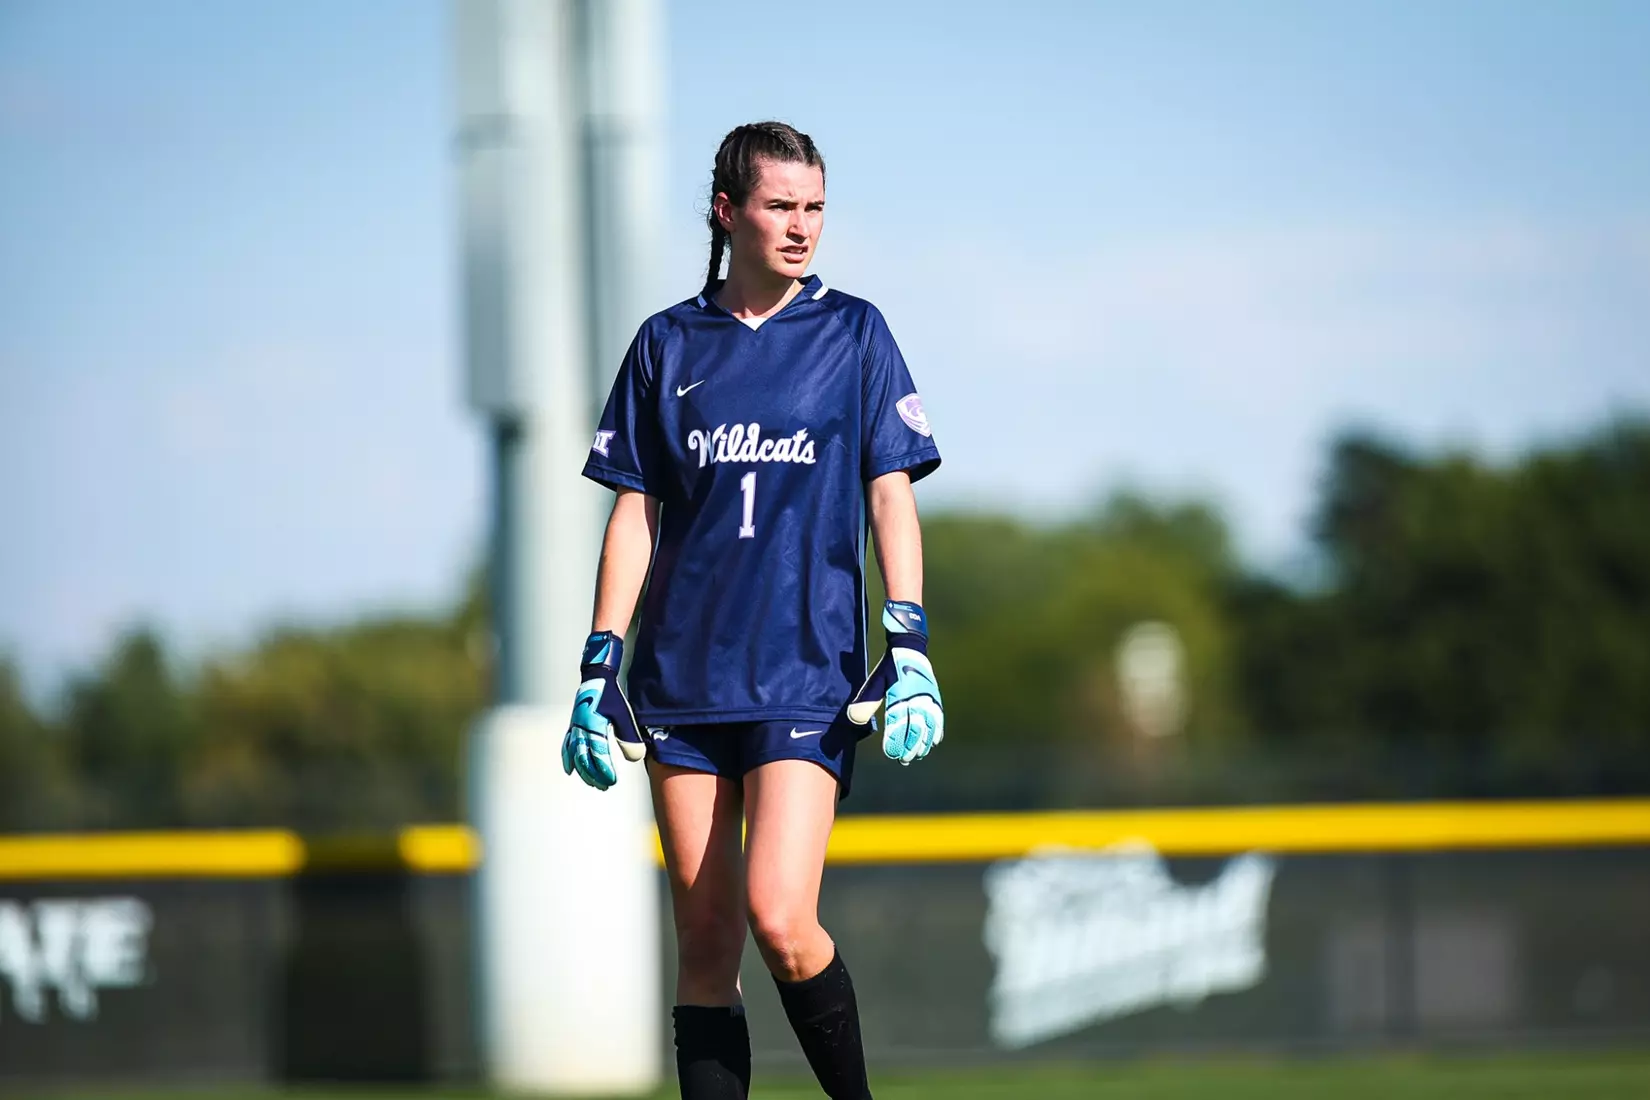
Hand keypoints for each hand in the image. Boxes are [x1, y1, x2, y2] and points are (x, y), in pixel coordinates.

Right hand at [561, 631, 646, 789]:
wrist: (595, 677)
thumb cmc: (611, 695)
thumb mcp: (624, 714)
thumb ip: (629, 736)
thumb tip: (635, 758)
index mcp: (594, 724)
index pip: (598, 754)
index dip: (604, 770)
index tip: (613, 781)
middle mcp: (581, 728)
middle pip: (584, 759)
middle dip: (594, 775)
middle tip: (606, 786)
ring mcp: (574, 727)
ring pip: (575, 755)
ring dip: (583, 771)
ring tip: (594, 783)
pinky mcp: (572, 726)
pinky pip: (567, 746)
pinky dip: (568, 759)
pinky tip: (570, 770)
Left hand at [846, 600, 943, 764]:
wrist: (910, 648)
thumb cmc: (889, 668)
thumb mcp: (874, 682)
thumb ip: (865, 701)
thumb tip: (852, 720)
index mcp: (900, 696)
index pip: (898, 725)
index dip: (895, 741)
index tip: (891, 753)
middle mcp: (916, 699)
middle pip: (915, 730)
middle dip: (910, 747)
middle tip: (903, 759)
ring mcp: (928, 698)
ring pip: (929, 727)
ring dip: (923, 743)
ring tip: (917, 755)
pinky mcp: (935, 697)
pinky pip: (938, 718)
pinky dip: (937, 731)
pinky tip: (933, 742)